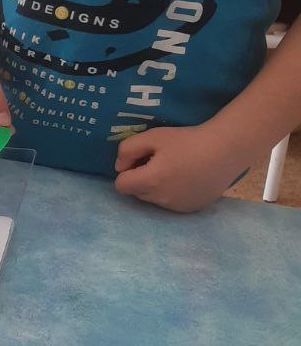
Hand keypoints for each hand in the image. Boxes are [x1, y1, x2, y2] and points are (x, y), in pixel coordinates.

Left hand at [114, 123, 245, 211]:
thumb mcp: (152, 137)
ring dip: (157, 187)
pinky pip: (172, 203)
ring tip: (175, 168)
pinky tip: (187, 178)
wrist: (226, 150)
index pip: (121, 186)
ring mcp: (178, 207)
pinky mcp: (192, 208)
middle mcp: (162, 199)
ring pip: (154, 199)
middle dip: (141, 179)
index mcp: (150, 182)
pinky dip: (173, 193)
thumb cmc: (187, 140)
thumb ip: (127, 150)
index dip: (126, 172)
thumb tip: (119, 167)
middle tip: (159, 161)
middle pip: (137, 192)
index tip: (140, 160)